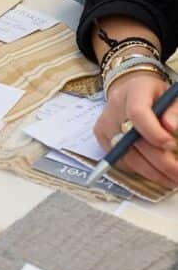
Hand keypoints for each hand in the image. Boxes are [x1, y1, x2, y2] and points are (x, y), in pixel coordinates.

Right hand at [94, 72, 177, 186]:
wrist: (129, 89)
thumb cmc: (154, 94)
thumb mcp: (170, 96)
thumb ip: (173, 111)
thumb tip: (171, 128)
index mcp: (133, 92)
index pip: (137, 113)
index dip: (153, 132)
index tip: (171, 145)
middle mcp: (114, 108)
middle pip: (133, 141)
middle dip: (160, 162)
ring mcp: (104, 124)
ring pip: (127, 156)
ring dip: (151, 172)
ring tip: (171, 180)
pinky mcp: (100, 136)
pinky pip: (121, 160)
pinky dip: (140, 169)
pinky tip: (156, 172)